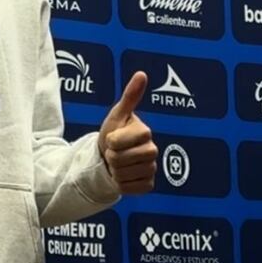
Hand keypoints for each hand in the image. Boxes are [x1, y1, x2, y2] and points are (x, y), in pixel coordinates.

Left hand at [98, 71, 156, 194]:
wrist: (109, 157)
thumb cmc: (113, 133)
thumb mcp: (117, 114)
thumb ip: (130, 96)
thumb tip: (142, 74)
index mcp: (145, 133)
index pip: (123, 141)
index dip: (112, 140)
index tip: (112, 137)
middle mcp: (153, 151)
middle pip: (122, 159)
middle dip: (112, 156)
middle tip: (114, 152)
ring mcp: (152, 169)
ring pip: (124, 174)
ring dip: (115, 171)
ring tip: (117, 163)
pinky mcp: (148, 186)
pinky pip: (130, 188)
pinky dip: (121, 184)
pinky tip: (123, 176)